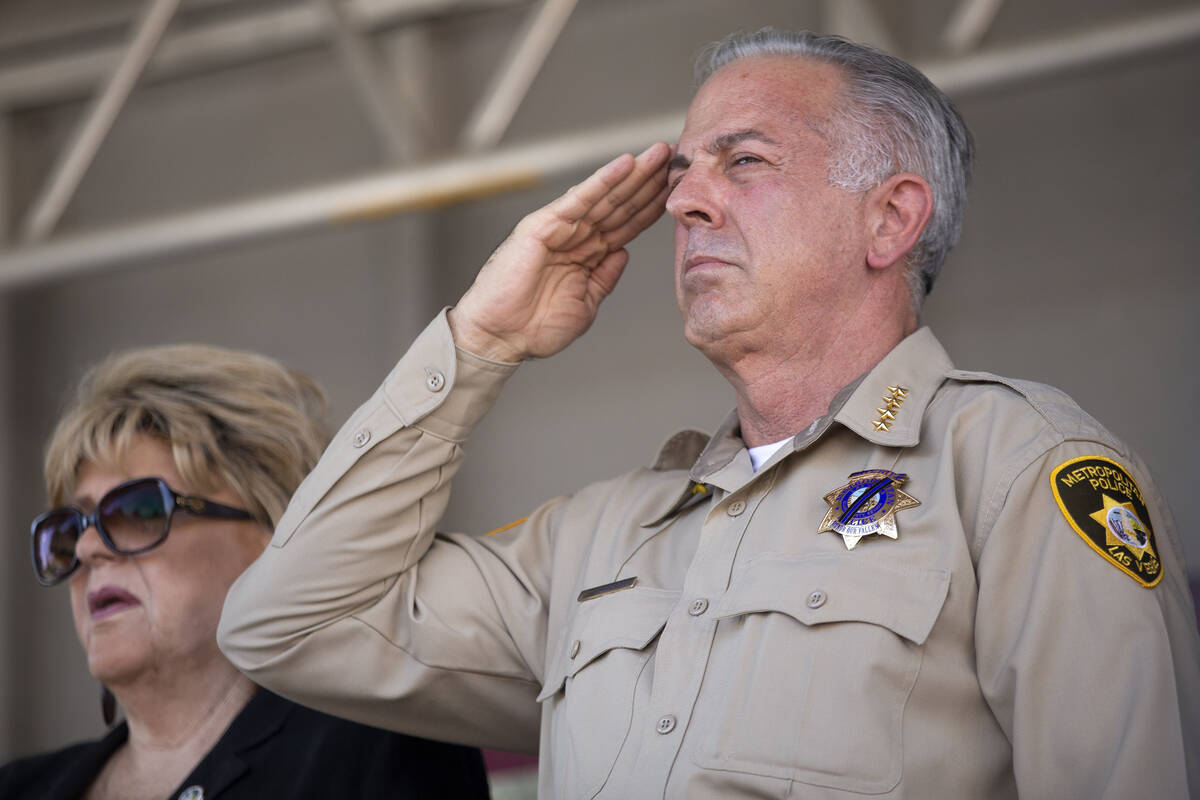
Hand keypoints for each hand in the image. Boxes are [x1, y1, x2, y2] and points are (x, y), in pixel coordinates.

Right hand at [449, 142, 669, 361]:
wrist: (501, 337)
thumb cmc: (535, 327)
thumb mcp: (586, 304)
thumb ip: (605, 277)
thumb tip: (624, 252)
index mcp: (588, 255)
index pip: (627, 225)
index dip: (652, 206)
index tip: (679, 189)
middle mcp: (577, 237)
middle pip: (621, 204)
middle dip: (649, 181)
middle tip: (676, 155)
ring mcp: (561, 228)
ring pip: (605, 196)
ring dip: (633, 174)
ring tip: (659, 153)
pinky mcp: (543, 225)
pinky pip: (578, 199)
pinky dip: (602, 181)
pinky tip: (625, 164)